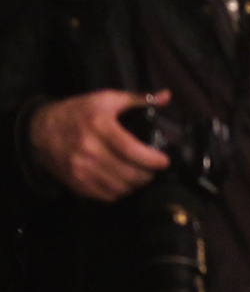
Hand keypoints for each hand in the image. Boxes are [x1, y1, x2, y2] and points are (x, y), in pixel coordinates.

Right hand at [29, 89, 172, 200]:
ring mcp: (80, 168)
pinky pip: (103, 195)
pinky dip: (118, 193)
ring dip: (134, 185)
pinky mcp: (74, 182)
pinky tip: (123, 183)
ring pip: (117, 187)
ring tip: (140, 176)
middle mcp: (89, 149)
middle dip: (147, 175)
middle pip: (127, 173)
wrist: (40, 130)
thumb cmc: (78, 112)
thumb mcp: (106, 98)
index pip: (131, 149)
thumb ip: (138, 99)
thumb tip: (167, 96)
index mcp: (100, 126)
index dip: (152, 159)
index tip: (164, 161)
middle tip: (153, 170)